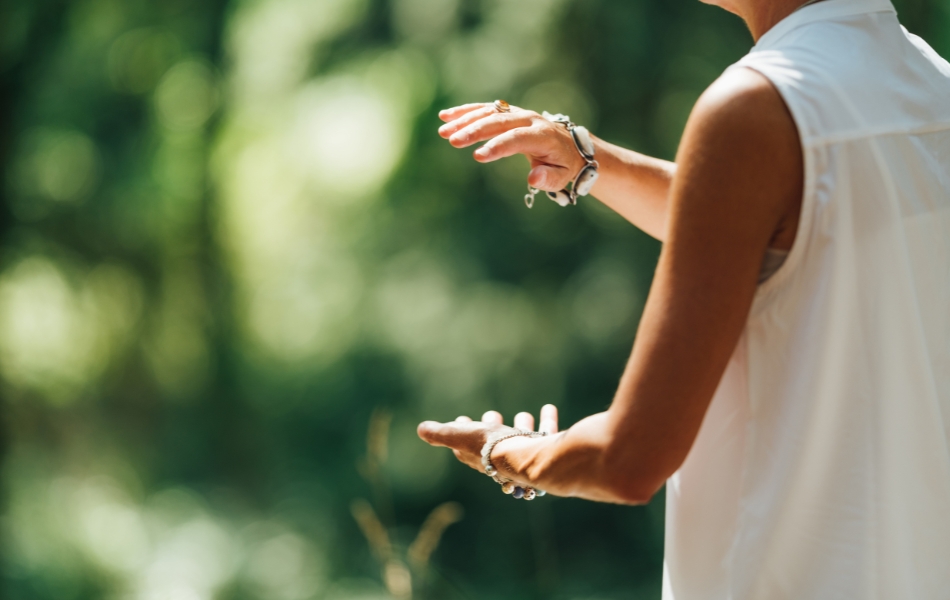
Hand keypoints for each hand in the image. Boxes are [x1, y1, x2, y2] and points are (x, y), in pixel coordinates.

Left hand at [417, 405, 559, 476]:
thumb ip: (440, 434)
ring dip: (521, 426)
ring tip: (523, 415)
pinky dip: (546, 420)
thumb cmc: (490, 448)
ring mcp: (524, 454)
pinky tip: (549, 407)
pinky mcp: (544, 449)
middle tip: (492, 414)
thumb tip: (420, 429)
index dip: (462, 434)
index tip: (461, 420)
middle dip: (493, 429)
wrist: (525, 459)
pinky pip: (545, 432)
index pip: (467, 447)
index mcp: (480, 457)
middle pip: (496, 443)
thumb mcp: (461, 437)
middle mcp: (502, 458)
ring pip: (522, 438)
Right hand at [437, 102, 586, 192]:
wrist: (571, 145)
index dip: (497, 146)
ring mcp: (518, 113)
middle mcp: (530, 119)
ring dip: (465, 120)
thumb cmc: (564, 166)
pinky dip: (466, 111)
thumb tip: (533, 178)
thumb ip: (548, 179)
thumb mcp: (561, 177)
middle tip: (453, 141)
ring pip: (490, 112)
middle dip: (475, 130)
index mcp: (543, 136)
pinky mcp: (509, 112)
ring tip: (444, 132)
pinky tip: (446, 116)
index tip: (477, 156)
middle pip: (499, 121)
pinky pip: (486, 108)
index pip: (517, 138)